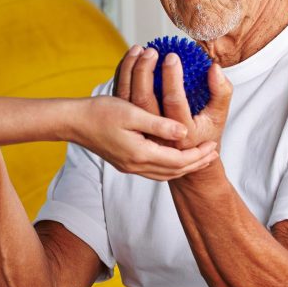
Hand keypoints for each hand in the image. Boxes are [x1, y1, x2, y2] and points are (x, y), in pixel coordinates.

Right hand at [74, 95, 219, 181]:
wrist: (74, 121)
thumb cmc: (100, 112)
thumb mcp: (133, 114)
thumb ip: (160, 125)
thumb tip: (184, 133)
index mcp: (140, 154)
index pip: (178, 162)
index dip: (198, 155)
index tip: (213, 146)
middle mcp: (135, 165)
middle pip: (174, 172)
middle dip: (195, 164)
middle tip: (213, 154)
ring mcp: (128, 166)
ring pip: (164, 174)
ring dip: (183, 167)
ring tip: (199, 156)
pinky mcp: (124, 162)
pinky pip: (153, 171)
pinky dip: (169, 166)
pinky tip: (174, 156)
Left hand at [114, 44, 232, 152]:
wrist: (185, 156)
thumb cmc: (204, 132)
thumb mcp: (218, 115)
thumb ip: (221, 91)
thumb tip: (214, 67)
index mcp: (181, 133)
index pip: (174, 101)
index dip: (172, 78)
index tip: (172, 56)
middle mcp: (157, 135)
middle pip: (144, 100)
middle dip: (145, 71)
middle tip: (152, 51)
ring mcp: (140, 131)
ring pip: (128, 98)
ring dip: (131, 71)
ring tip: (139, 49)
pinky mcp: (130, 124)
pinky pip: (122, 97)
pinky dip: (122, 76)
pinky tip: (130, 58)